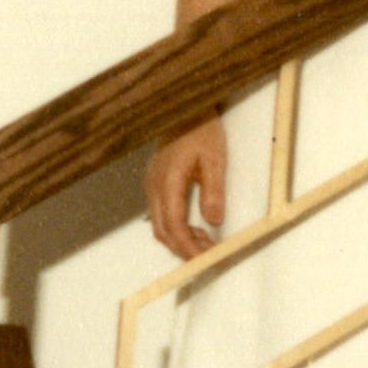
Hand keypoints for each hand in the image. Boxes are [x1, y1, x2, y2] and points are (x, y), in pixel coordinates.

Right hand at [145, 115, 227, 259]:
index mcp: (168, 182)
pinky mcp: (156, 183)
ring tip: (207, 243)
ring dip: (181, 239)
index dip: (188, 247)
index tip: (204, 259)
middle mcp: (154, 187)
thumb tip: (213, 220)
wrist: (183, 108)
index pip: (174, 226)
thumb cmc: (200, 129)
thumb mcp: (215, 158)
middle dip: (185, 248)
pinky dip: (177, 226)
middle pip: (164, 231)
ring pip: (161, 225)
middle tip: (209, 255)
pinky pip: (163, 214)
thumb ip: (213, 190)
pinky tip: (196, 227)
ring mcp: (152, 185)